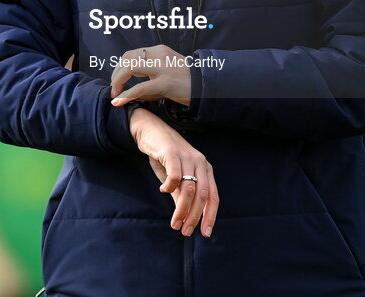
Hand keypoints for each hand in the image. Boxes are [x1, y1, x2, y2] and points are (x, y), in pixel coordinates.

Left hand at [110, 44, 190, 106]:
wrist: (205, 85)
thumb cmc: (185, 81)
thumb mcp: (165, 71)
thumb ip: (148, 75)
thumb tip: (129, 88)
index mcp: (159, 51)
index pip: (131, 54)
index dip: (119, 67)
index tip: (117, 81)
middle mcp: (159, 55)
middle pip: (127, 59)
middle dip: (116, 74)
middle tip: (115, 89)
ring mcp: (162, 68)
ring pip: (130, 69)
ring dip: (118, 82)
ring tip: (116, 94)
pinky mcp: (165, 82)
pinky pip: (140, 87)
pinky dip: (126, 94)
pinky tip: (119, 101)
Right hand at [128, 108, 218, 237]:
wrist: (151, 131)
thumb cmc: (165, 156)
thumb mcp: (177, 178)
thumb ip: (182, 195)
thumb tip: (187, 218)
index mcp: (205, 169)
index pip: (213, 197)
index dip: (210, 216)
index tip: (205, 233)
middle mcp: (200, 162)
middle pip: (203, 195)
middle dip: (194, 217)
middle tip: (185, 231)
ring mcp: (187, 157)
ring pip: (190, 189)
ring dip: (182, 209)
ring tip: (174, 222)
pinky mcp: (172, 153)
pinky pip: (175, 176)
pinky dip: (170, 187)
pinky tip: (163, 190)